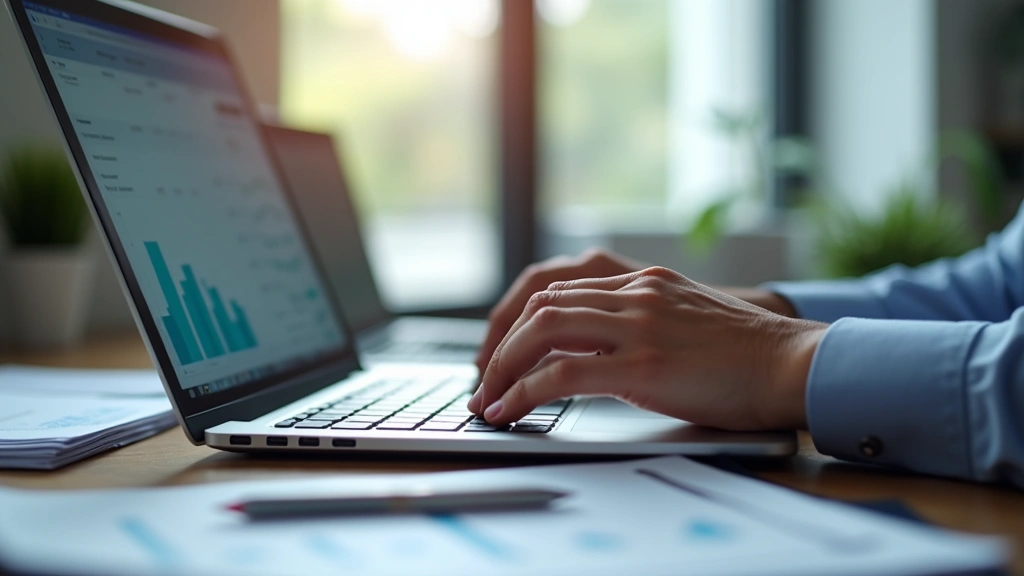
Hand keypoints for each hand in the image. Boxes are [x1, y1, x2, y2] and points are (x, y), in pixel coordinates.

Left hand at [468, 267, 826, 430]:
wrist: (794, 364)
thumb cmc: (748, 356)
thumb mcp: (687, 323)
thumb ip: (643, 325)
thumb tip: (599, 354)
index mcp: (645, 282)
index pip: (560, 289)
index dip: (520, 321)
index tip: (503, 351)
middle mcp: (636, 293)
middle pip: (541, 304)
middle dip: (501, 343)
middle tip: (485, 378)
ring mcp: (638, 323)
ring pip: (542, 331)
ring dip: (503, 367)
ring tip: (489, 397)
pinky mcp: (642, 362)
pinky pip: (560, 373)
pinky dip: (524, 392)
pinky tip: (511, 409)